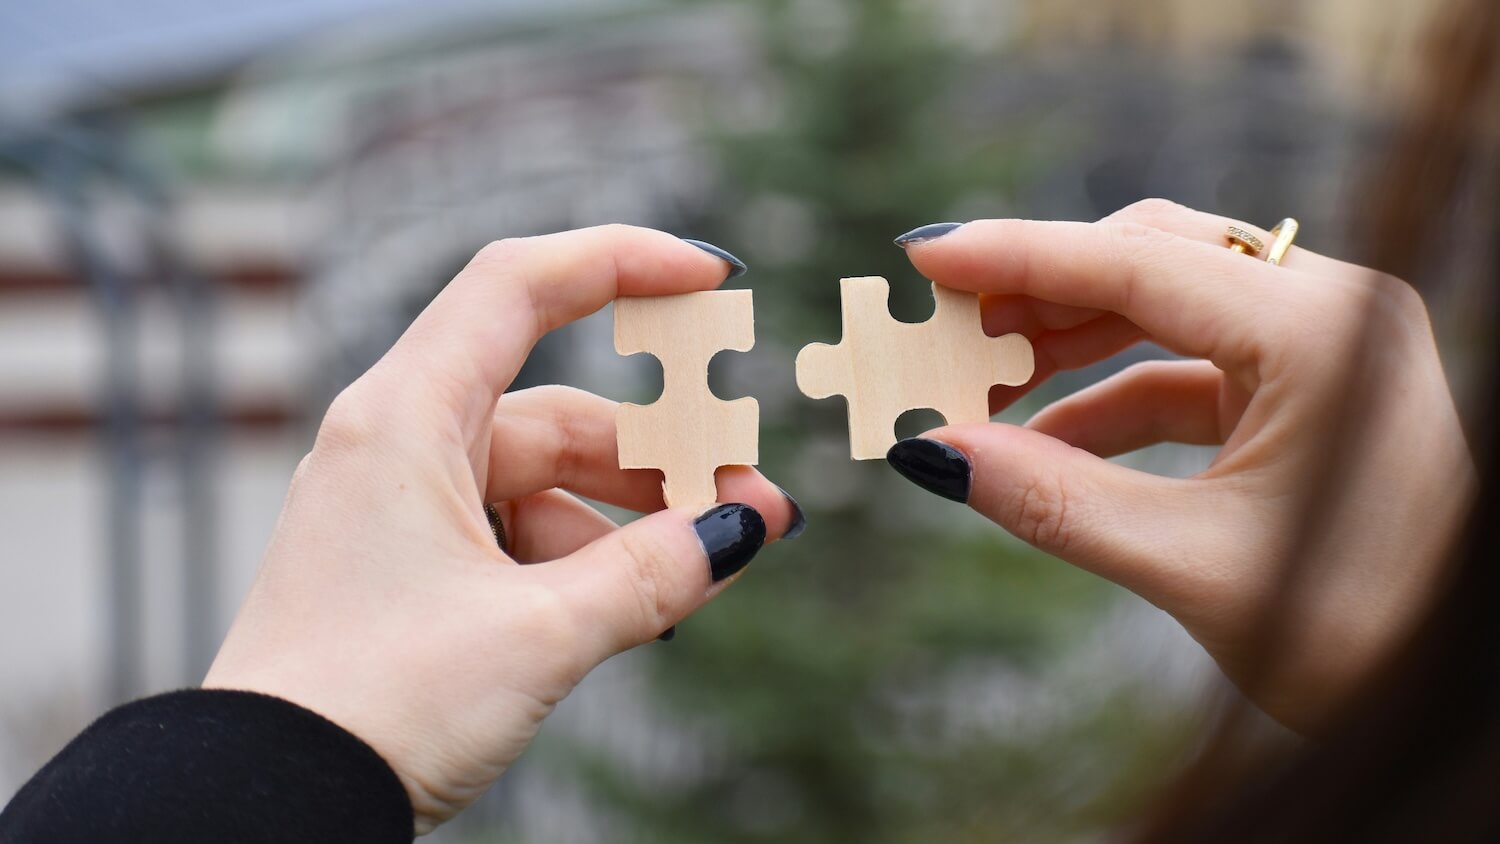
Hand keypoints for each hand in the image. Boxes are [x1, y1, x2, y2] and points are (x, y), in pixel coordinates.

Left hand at [203, 227, 799, 833]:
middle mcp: (398, 444)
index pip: (519, 287)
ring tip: (712, 561)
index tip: (710, 278)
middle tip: (752, 497)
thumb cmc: (373, 707)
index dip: (621, 260)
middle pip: (558, 407)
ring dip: (633, 515)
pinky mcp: (411, 564)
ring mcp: (403, 506)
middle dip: (663, 451)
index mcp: (405, 420)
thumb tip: (741, 530)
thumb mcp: (538, 635)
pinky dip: (585, 556)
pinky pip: (518, 531)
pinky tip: (641, 602)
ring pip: (545, 478)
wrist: (265, 805)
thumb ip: (653, 575)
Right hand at [888, 201, 1475, 731]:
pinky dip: (1110, 401)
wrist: (1446, 692)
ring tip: (978, 381)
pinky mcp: (1308, 394)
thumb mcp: (1193, 565)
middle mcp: (1330, 314)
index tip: (925, 252)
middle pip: (1150, 262)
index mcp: (1321, 333)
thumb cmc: (1359, 634)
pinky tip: (1042, 442)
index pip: (1138, 263)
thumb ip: (1057, 501)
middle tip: (942, 323)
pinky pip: (1187, 373)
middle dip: (1038, 293)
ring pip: (1164, 311)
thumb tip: (938, 454)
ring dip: (1067, 346)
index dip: (1019, 256)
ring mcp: (1323, 352)